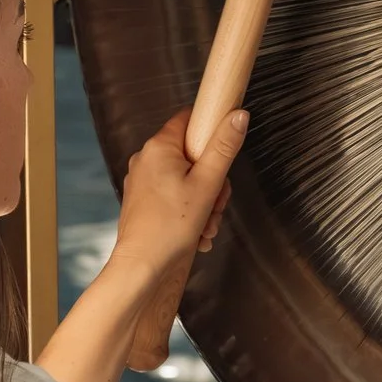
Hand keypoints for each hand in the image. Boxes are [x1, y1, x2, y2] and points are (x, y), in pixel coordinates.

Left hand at [113, 109, 241, 368]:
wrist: (143, 267)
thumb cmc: (171, 226)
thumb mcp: (208, 183)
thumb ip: (224, 147)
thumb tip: (239, 114)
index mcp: (158, 147)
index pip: (190, 119)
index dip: (211, 134)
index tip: (223, 154)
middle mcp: (146, 160)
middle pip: (193, 156)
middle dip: (213, 182)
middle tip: (216, 204)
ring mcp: (143, 182)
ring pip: (187, 180)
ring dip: (205, 203)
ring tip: (206, 226)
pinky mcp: (144, 202)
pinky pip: (175, 197)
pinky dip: (190, 213)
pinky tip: (197, 234)